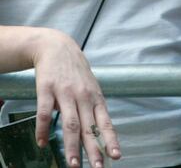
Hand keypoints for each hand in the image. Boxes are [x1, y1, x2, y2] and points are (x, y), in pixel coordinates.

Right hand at [33, 29, 120, 166]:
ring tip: (72, 165)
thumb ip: (93, 108)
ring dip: (71, 146)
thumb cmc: (75, 70)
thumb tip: (100, 134)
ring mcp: (65, 92)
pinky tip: (42, 143)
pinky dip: (42, 130)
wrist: (57, 46)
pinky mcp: (47, 89)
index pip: (105, 121)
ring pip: (70, 123)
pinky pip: (44, 113)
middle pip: (89, 127)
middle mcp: (82, 95)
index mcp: (95, 96)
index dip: (110, 139)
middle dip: (93, 150)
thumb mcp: (90, 86)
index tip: (116, 156)